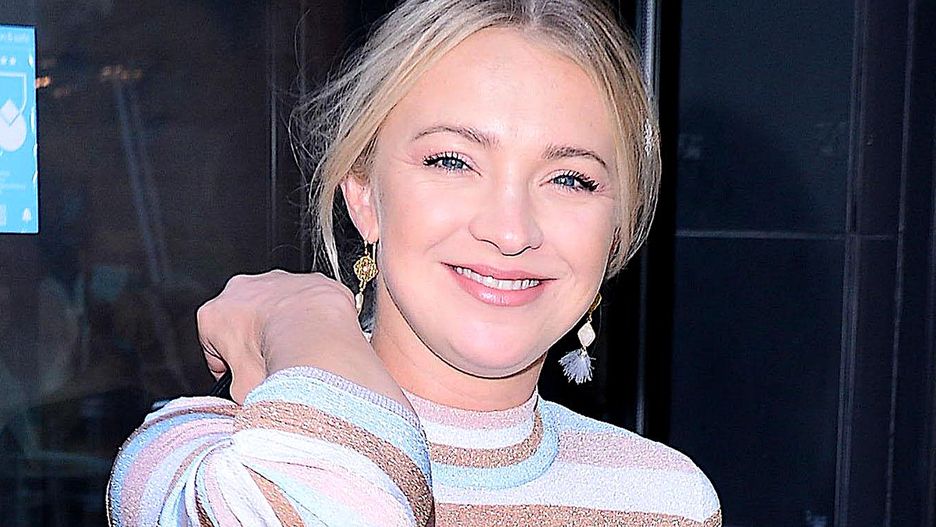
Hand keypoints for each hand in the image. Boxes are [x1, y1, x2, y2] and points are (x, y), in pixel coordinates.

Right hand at [197, 270, 405, 405]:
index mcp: (214, 315)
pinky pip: (308, 302)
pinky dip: (312, 317)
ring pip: (277, 309)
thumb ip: (238, 394)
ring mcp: (276, 281)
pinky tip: (319, 339)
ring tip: (299, 356)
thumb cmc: (279, 355)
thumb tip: (247, 404)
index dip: (230, 369)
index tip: (244, 380)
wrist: (318, 334)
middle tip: (273, 369)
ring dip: (285, 328)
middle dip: (257, 344)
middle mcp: (241, 290)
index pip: (214, 348)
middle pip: (245, 324)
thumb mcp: (244, 391)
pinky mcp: (307, 279)